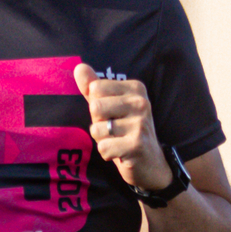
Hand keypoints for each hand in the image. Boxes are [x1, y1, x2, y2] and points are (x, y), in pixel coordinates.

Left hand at [73, 63, 170, 196]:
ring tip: (118, 142)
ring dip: (102, 140)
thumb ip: (93, 87)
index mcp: (135, 88)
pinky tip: (120, 153)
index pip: (95, 88)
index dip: (97, 106)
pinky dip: (107, 154)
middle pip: (95, 107)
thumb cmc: (126, 132)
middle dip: (98, 123)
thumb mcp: (111, 106)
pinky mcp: (136, 145)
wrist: (151, 164)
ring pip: (96, 129)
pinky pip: (102, 147)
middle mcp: (141, 102)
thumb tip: (79, 67)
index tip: (113, 116)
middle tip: (115, 131)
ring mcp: (140, 123)